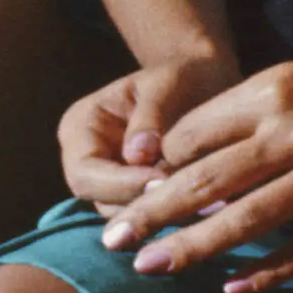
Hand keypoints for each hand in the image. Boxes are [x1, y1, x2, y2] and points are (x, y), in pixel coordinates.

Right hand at [55, 45, 240, 208]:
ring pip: (128, 217)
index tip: (165, 181)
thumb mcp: (164, 84)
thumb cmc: (181, 75)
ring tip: (207, 207)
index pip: (85, 172)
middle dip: (144, 204)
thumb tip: (136, 156)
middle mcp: (88, 161)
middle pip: (101, 201)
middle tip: (191, 201)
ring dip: (165, 215)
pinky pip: (152, 217)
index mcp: (81, 128)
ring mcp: (113, 182)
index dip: (122, 184)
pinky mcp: (140, 196)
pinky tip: (211, 210)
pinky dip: (178, 215)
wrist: (203, 81)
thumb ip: (149, 117)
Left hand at [90, 30, 292, 292]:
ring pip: (244, 219)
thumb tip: (210, 148)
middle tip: (112, 241)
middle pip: (202, 180)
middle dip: (151, 213)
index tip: (133, 190)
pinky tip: (235, 288)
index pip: (192, 134)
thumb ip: (262, 108)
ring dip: (192, 248)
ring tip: (151, 269)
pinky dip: (267, 272)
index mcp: (273, 90)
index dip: (158, 166)